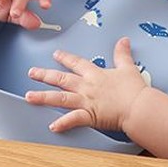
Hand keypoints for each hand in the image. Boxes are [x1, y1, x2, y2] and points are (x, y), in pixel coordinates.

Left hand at [25, 37, 147, 131]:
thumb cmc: (135, 89)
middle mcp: (87, 87)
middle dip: (44, 75)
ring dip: (43, 97)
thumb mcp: (128, 67)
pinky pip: (72, 119)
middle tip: (31, 72)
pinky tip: (52, 126)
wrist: (139, 106)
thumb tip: (124, 40)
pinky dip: (62, 123)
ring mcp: (86, 101)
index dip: (65, 58)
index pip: (77, 63)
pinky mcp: (89, 116)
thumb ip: (122, 54)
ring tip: (29, 97)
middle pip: (62, 79)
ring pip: (60, 98)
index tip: (55, 54)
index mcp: (95, 75)